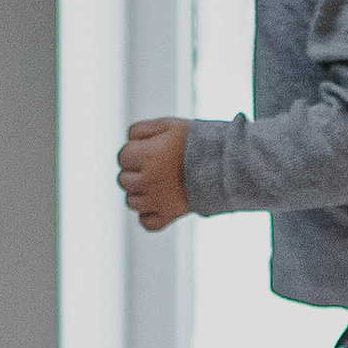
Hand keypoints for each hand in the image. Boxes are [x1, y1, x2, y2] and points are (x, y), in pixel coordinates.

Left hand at [119, 116, 189, 230]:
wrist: (225, 164)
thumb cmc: (198, 142)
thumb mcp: (168, 125)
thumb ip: (140, 130)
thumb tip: (127, 140)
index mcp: (146, 156)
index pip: (123, 157)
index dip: (134, 152)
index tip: (149, 150)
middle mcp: (147, 180)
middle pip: (124, 179)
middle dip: (135, 172)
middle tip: (156, 167)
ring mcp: (157, 201)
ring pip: (132, 202)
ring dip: (140, 193)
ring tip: (159, 184)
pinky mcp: (168, 215)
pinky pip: (146, 223)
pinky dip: (148, 215)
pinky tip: (158, 204)